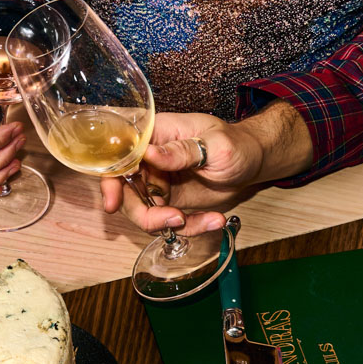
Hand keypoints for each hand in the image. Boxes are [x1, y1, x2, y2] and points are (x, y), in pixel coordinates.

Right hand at [99, 112, 261, 232]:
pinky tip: (214, 220)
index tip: (114, 202)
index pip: (119, 155)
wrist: (252, 161)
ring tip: (205, 220)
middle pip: (124, 191)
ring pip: (143, 212)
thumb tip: (150, 153)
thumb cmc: (236, 143)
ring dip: (168, 224)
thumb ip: (182, 150)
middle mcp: (149, 160)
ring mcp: (157, 183)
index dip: (110, 179)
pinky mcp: (169, 201)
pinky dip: (190, 228)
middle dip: (143, 213)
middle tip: (172, 220)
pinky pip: (167, 222)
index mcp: (154, 136)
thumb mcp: (216, 145)